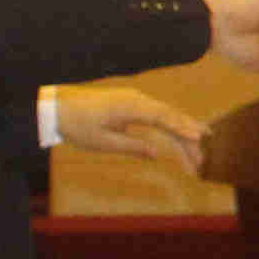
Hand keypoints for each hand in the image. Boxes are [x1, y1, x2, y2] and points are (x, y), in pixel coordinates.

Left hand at [55, 85, 213, 180]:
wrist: (57, 107)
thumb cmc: (76, 125)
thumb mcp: (102, 142)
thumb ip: (132, 147)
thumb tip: (157, 154)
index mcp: (130, 107)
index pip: (164, 117)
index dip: (183, 129)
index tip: (199, 139)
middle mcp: (137, 99)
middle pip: (170, 116)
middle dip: (187, 136)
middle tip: (200, 159)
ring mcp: (135, 99)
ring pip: (165, 114)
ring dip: (181, 131)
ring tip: (198, 148)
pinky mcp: (131, 103)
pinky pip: (156, 114)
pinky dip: (170, 125)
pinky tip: (180, 136)